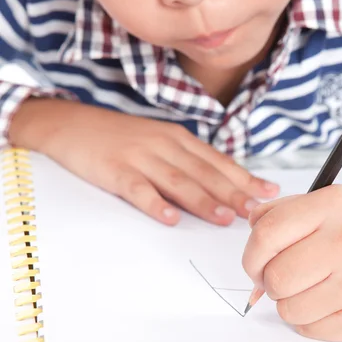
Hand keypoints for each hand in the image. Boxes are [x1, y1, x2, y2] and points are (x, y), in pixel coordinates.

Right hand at [9, 98, 278, 224]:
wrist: (72, 124)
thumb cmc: (120, 136)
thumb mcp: (158, 140)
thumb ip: (185, 160)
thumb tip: (217, 185)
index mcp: (178, 138)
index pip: (218, 161)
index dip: (244, 178)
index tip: (268, 193)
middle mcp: (164, 145)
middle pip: (204, 173)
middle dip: (233, 193)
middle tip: (256, 212)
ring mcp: (139, 157)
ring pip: (178, 181)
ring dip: (203, 200)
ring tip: (223, 218)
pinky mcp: (115, 170)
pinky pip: (138, 189)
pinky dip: (155, 203)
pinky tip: (169, 218)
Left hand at [242, 185, 341, 340]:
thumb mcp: (327, 204)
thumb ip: (282, 211)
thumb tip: (251, 229)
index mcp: (332, 206)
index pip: (267, 233)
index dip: (252, 254)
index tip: (256, 263)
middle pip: (274, 276)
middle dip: (270, 282)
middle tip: (284, 278)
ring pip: (286, 309)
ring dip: (290, 303)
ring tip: (313, 288)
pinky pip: (307, 329)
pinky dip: (309, 320)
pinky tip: (329, 302)